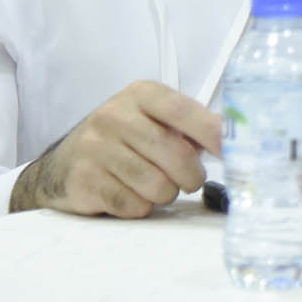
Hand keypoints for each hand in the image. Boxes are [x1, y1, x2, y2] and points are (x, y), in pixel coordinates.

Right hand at [9, 81, 220, 217]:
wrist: (64, 164)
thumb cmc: (124, 140)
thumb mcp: (154, 120)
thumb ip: (192, 126)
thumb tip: (237, 137)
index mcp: (141, 94)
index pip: (184, 111)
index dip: (213, 134)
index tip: (233, 151)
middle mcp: (115, 115)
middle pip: (176, 155)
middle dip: (192, 176)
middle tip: (190, 180)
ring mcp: (95, 147)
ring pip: (157, 185)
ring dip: (166, 194)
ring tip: (157, 185)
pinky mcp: (84, 180)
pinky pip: (133, 205)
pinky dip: (141, 207)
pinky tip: (133, 195)